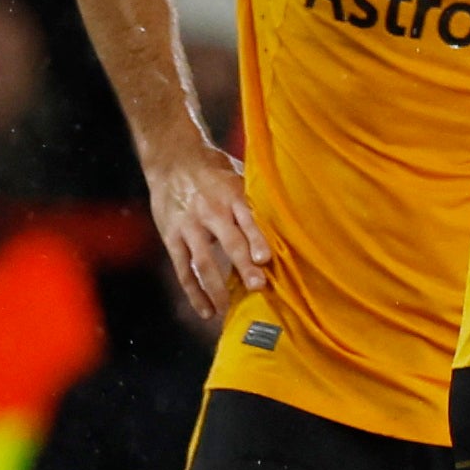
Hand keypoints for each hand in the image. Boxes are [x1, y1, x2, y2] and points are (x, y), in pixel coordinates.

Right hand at [144, 147, 269, 321]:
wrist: (173, 158)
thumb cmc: (216, 171)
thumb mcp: (240, 176)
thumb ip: (259, 200)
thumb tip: (297, 218)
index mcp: (232, 196)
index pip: (248, 220)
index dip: (256, 240)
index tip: (265, 259)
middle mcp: (211, 212)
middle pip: (228, 242)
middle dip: (242, 266)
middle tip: (257, 287)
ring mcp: (189, 226)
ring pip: (202, 261)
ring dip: (216, 287)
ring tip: (229, 308)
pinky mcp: (172, 237)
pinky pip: (183, 269)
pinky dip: (194, 292)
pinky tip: (207, 310)